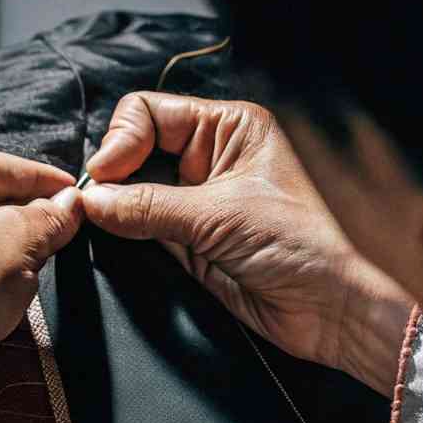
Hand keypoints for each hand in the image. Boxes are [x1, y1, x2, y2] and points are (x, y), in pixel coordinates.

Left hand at [0, 147, 81, 402]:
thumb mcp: (25, 238)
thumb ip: (53, 214)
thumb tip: (71, 204)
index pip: (0, 165)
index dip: (45, 179)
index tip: (75, 190)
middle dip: (25, 209)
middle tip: (62, 223)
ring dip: (6, 236)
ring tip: (40, 251)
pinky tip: (5, 274)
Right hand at [82, 93, 411, 395]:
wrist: (330, 310)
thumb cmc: (302, 246)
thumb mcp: (218, 216)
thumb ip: (148, 206)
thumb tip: (92, 200)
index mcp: (228, 128)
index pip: (148, 112)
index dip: (120, 139)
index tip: (105, 177)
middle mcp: (209, 158)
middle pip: (135, 149)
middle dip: (113, 173)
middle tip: (97, 203)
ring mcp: (195, 200)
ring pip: (132, 190)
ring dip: (116, 206)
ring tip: (104, 223)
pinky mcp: (187, 241)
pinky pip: (140, 228)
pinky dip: (124, 234)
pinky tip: (118, 239)